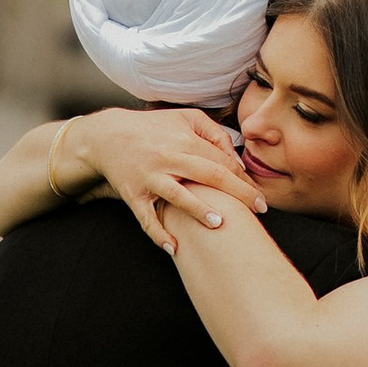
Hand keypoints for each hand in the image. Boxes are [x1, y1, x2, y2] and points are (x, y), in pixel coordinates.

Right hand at [80, 106, 266, 253]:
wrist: (107, 136)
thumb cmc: (153, 128)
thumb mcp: (185, 118)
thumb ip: (213, 132)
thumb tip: (235, 155)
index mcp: (185, 140)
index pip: (222, 160)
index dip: (244, 177)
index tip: (259, 194)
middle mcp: (169, 158)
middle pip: (210, 175)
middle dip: (239, 193)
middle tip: (260, 208)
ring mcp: (150, 177)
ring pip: (178, 195)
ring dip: (199, 211)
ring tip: (220, 224)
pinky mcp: (133, 194)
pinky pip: (146, 218)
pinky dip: (159, 234)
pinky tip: (174, 248)